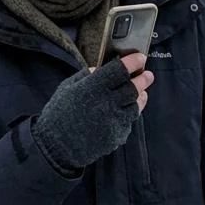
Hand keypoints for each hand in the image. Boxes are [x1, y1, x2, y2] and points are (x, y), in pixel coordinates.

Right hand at [33, 57, 150, 174]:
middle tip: (148, 75)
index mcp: (92, 88)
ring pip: (135, 105)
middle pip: (133, 88)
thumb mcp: (67, 88)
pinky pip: (128, 122)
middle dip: (143, 79)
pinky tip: (126, 110)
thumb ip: (85, 76)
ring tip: (141, 92)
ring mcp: (113, 121)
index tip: (140, 57)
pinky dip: (129, 114)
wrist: (57, 147)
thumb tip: (101, 68)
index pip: (119, 70)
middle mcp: (105, 103)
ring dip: (140, 97)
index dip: (132, 62)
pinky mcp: (116, 136)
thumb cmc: (59, 115)